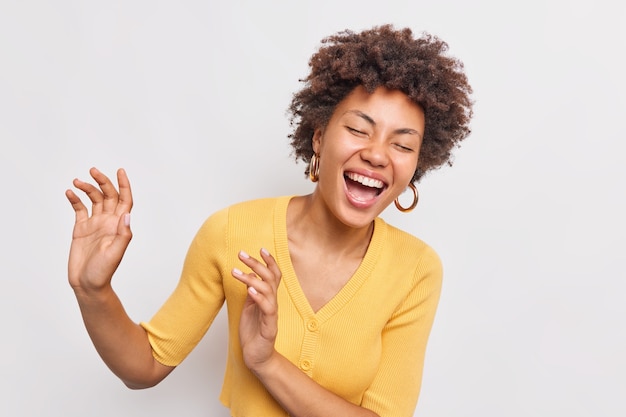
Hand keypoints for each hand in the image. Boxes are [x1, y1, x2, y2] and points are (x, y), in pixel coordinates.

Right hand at [65, 167, 132, 292]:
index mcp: (119, 225)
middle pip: (108, 195)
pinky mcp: (81, 229)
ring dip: (87, 188)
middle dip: (102, 182)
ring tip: (77, 181)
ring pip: (93, 199)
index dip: (124, 185)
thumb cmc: (103, 272)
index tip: (120, 171)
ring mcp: (95, 224)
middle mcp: (108, 222)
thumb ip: (122, 235)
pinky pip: (79, 209)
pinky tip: (70, 193)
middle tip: (92, 170)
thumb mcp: (115, 254)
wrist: (88, 284)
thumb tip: (126, 215)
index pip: (124, 200)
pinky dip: (75, 199)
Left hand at [231, 248, 281, 370]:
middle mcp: (272, 303)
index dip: (270, 261)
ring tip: (235, 271)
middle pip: (270, 278)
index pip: (274, 275)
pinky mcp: (269, 326)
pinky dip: (258, 297)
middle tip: (241, 254)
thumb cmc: (253, 331)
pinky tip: (249, 290)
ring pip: (268, 290)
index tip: (261, 248)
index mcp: (268, 297)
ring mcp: (271, 314)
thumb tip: (249, 276)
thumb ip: (251, 293)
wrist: (256, 356)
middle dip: (256, 264)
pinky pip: (267, 308)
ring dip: (251, 278)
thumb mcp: (249, 307)